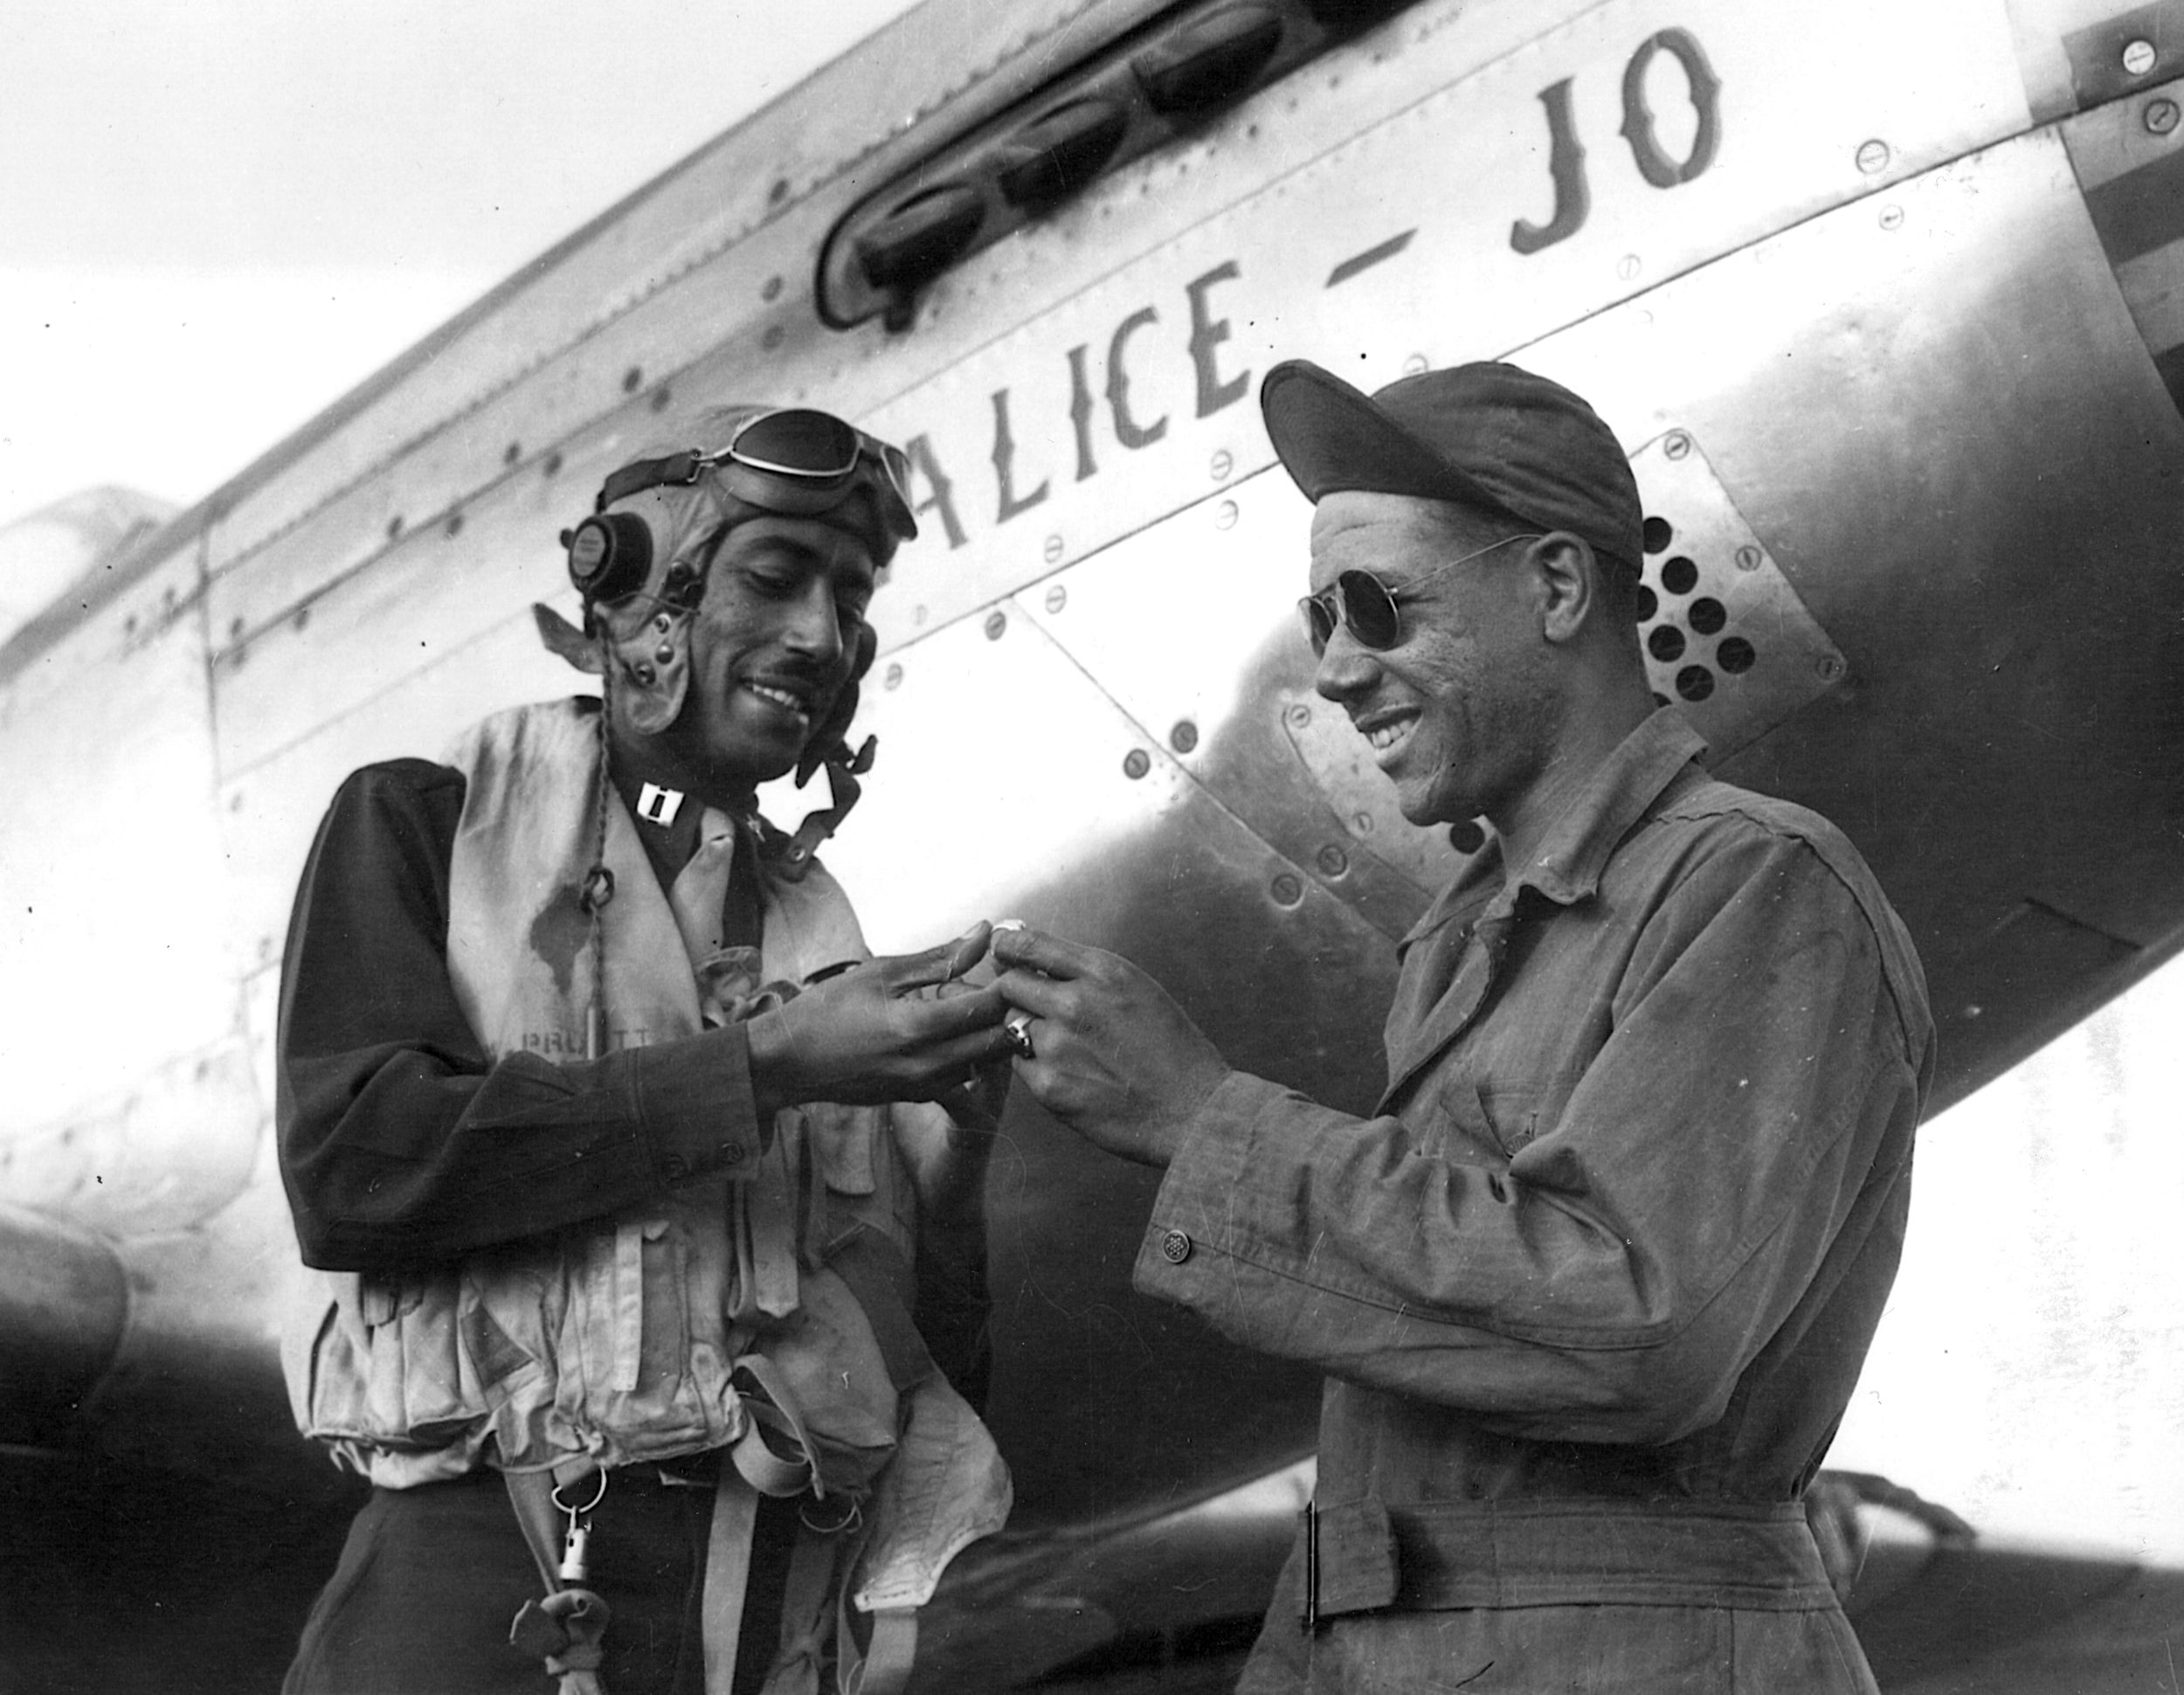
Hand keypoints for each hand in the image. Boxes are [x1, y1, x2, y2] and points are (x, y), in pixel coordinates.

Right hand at [747, 923, 1013, 1114]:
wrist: (790, 1062)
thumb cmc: (828, 1010)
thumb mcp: (882, 972)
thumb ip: (939, 958)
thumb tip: (984, 932)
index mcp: (919, 1027)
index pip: (991, 1007)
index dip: (1003, 983)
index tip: (999, 965)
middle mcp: (929, 1064)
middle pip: (999, 1039)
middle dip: (1002, 1010)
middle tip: (986, 985)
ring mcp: (925, 1086)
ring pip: (986, 1061)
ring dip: (988, 1033)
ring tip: (963, 1007)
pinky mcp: (918, 1097)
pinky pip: (964, 1075)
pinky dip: (969, 1052)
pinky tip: (944, 1031)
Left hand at [990, 925, 1229, 1166]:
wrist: (1193, 1110)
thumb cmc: (1170, 1047)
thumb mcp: (1136, 988)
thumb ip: (1085, 971)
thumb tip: (1031, 952)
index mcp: (1102, 971)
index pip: (1027, 944)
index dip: (1007, 948)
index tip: (1004, 953)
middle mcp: (1074, 1003)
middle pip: (1009, 984)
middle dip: (1014, 992)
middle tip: (1032, 1006)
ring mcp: (1057, 1046)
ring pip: (1013, 1026)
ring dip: (1028, 1032)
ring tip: (1069, 1048)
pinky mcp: (1048, 1086)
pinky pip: (1021, 1065)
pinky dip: (1036, 1066)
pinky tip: (1072, 1073)